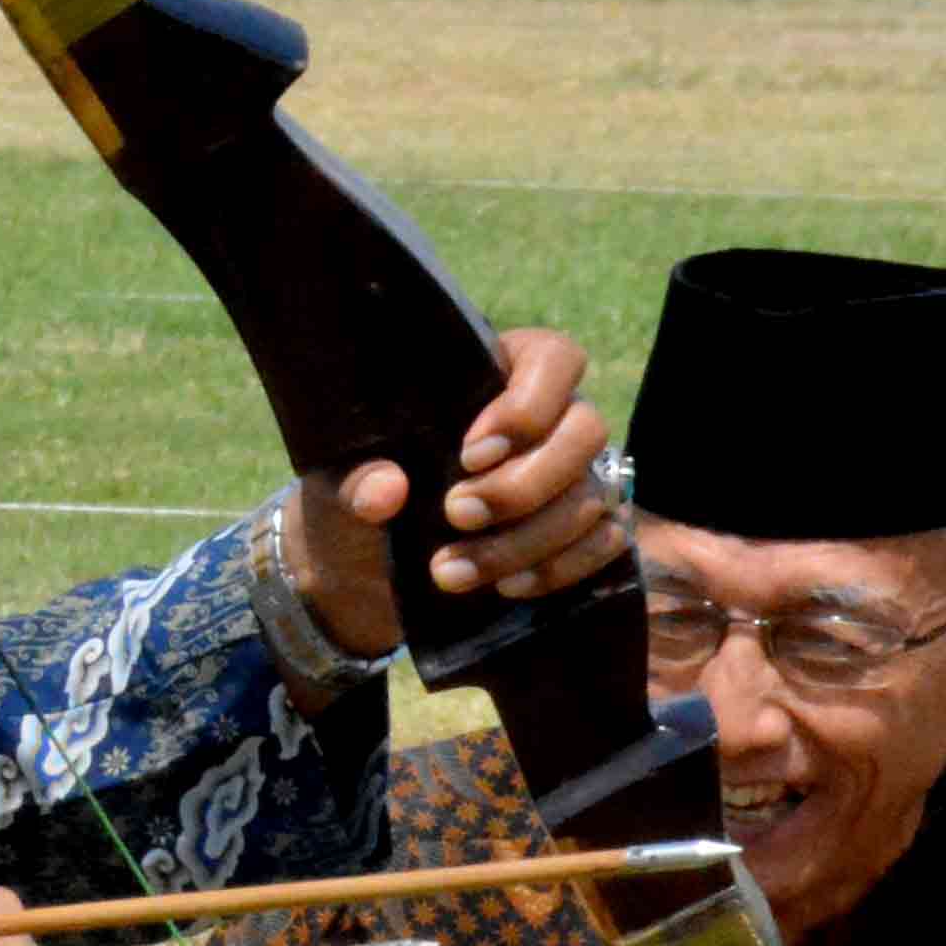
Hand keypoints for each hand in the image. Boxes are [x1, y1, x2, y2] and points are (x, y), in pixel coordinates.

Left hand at [287, 328, 622, 644]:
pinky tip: (507, 586)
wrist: (365, 564)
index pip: (553, 359)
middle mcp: (553, 419)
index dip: (527, 406)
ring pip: (589, 494)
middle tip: (455, 514)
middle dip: (523, 484)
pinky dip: (560, 567)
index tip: (470, 454)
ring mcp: (575, 474)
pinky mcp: (584, 528)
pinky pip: (604, 541)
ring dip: (526, 541)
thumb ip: (357, 479)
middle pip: (585, 431)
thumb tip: (383, 492)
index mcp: (499, 375)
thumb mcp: (341, 481)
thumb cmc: (361, 495)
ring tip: (451, 571)